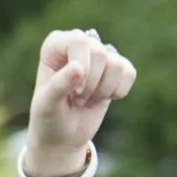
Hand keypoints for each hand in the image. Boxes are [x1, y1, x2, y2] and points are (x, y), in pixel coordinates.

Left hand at [21, 28, 135, 176]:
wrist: (62, 135)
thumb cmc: (49, 117)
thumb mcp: (47, 105)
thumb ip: (59, 85)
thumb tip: (79, 68)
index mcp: (55, 45)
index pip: (79, 41)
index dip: (82, 67)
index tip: (73, 91)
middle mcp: (78, 44)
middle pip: (100, 53)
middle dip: (91, 84)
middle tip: (77, 99)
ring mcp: (98, 54)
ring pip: (116, 64)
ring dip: (103, 90)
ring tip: (86, 99)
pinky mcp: (115, 69)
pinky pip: (129, 73)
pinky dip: (118, 92)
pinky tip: (102, 98)